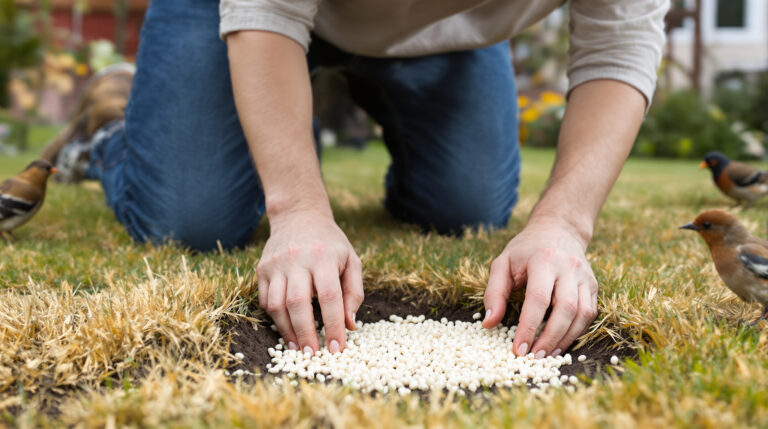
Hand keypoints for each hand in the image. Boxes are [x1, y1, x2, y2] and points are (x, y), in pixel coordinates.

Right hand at [257, 210, 363, 354]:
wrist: (299, 216)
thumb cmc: (330, 243)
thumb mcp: (351, 260)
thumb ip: (354, 292)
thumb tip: (349, 325)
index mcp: (323, 257)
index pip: (329, 297)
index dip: (333, 325)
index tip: (337, 347)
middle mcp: (297, 259)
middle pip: (298, 303)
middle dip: (306, 333)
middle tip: (313, 355)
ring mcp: (276, 264)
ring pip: (277, 305)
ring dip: (287, 331)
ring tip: (298, 347)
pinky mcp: (262, 269)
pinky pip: (265, 300)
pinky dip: (275, 318)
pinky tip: (286, 328)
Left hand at [482, 220, 597, 357]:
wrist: (558, 230)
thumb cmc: (525, 250)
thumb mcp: (502, 263)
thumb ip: (494, 293)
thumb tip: (489, 323)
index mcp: (543, 259)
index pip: (538, 299)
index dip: (528, 327)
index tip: (518, 349)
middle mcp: (568, 267)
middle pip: (565, 308)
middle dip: (550, 337)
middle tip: (534, 357)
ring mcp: (584, 276)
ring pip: (582, 314)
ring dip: (565, 339)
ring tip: (547, 355)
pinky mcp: (593, 285)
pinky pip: (589, 313)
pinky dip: (576, 332)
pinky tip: (560, 342)